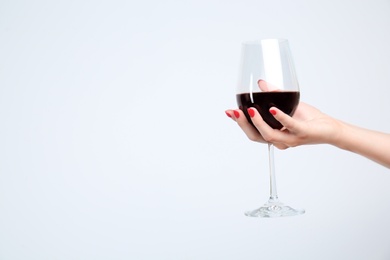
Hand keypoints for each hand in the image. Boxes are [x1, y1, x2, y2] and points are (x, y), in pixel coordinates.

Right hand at [225, 102, 341, 149]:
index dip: (239, 123)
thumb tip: (260, 83)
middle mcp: (280, 140)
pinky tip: (272, 110)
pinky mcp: (302, 133)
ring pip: (268, 135)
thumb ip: (273, 95)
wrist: (330, 128)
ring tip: (250, 110)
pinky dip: (280, 117)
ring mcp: (290, 138)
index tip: (228, 112)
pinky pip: (289, 126)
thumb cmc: (310, 119)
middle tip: (234, 111)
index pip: (252, 131)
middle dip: (242, 124)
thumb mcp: (288, 104)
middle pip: (255, 136)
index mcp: (274, 134)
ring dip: (257, 122)